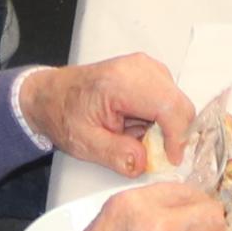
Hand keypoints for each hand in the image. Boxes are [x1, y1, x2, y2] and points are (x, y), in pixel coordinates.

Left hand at [23, 52, 202, 176]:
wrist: (52, 94)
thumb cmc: (64, 112)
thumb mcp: (84, 142)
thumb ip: (115, 155)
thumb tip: (142, 163)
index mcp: (120, 83)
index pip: (169, 106)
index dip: (177, 137)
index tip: (171, 158)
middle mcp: (138, 68)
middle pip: (179, 104)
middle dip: (170, 134)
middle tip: (146, 151)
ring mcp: (146, 67)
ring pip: (177, 103)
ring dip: (164, 126)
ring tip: (134, 134)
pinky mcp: (150, 71)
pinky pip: (170, 99)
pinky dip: (160, 118)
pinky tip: (137, 124)